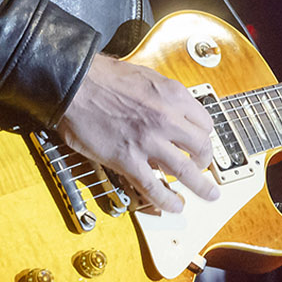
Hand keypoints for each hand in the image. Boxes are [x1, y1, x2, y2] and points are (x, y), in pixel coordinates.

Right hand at [58, 54, 219, 213]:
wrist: (74, 84)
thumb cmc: (103, 77)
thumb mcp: (146, 77)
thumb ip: (163, 97)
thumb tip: (171, 112)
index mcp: (173, 95)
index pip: (204, 122)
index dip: (204, 135)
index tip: (200, 142)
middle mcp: (166, 118)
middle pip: (201, 146)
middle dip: (205, 160)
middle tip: (202, 166)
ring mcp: (148, 141)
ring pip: (186, 171)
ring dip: (200, 186)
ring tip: (207, 194)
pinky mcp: (128, 159)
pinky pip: (154, 187)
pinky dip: (167, 200)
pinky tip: (174, 205)